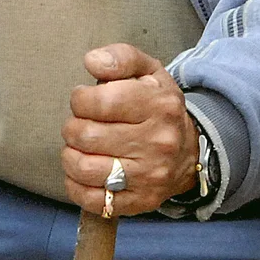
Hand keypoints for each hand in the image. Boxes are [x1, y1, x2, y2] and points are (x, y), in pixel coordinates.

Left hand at [63, 44, 198, 217]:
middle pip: (86, 136)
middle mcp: (157, 143)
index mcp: (159, 106)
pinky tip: (83, 172)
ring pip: (84, 168)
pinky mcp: (140, 202)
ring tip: (80, 147)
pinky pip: (92, 200)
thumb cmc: (158, 108)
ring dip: (71, 156)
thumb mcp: (148, 72)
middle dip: (73, 127)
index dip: (80, 99)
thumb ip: (120, 58)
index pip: (100, 102)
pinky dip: (76, 185)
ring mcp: (149, 176)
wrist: (189, 151)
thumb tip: (92, 61)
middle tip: (81, 125)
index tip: (85, 100)